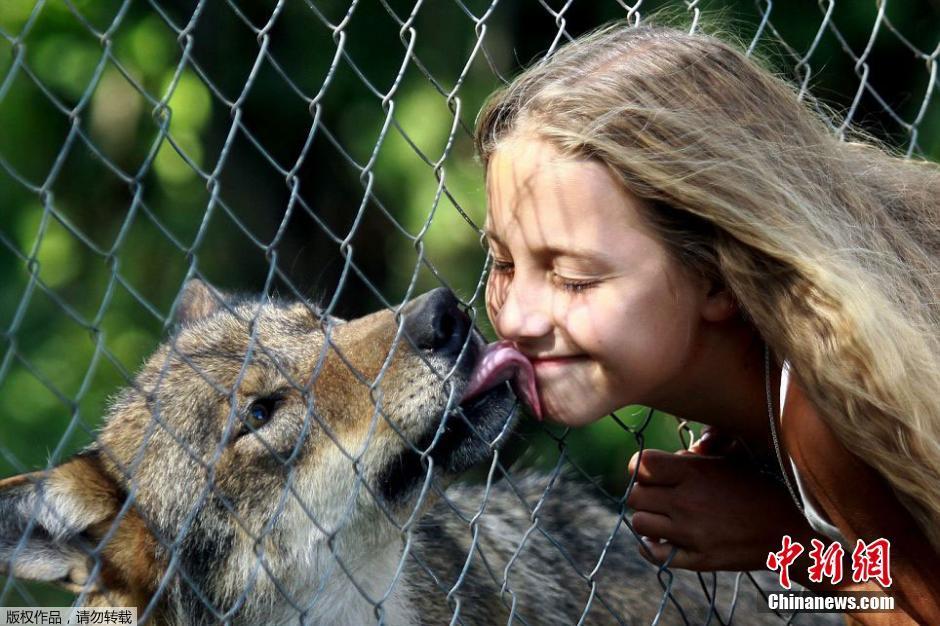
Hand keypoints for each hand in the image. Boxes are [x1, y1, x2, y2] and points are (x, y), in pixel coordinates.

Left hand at [626, 447, 812, 571]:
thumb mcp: (727, 463)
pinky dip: (650, 547)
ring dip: (647, 518)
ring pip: (639, 523)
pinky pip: (653, 554)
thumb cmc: (757, 489)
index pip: (640, 465)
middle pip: (634, 495)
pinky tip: (661, 539)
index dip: (640, 467)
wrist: (788, 531)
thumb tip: (665, 460)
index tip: (650, 472)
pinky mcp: (697, 558)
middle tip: (657, 495)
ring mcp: (691, 533)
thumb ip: (692, 458)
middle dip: (643, 492)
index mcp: (694, 473)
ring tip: (662, 516)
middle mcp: (687, 501)